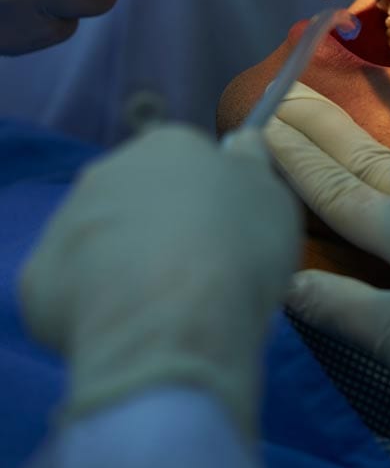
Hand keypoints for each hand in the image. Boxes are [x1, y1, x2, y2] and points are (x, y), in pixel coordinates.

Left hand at [20, 124, 300, 436]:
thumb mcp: (272, 198)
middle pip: (136, 196)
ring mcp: (67, 220)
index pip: (186, 162)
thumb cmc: (236, 250)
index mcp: (168, 144)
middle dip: (159, 227)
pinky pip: (69, 287)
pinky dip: (91, 305)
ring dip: (123, 262)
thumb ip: (252, 165)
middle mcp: (110, 169)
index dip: (206, 202)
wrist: (174, 322)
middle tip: (193, 272)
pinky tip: (122, 326)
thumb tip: (242, 142)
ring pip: (99, 238)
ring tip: (159, 306)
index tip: (224, 237)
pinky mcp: (39, 275)